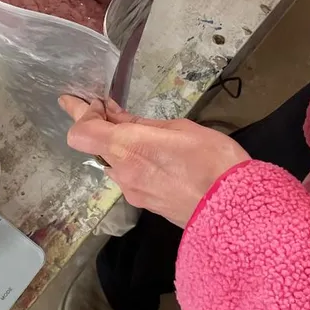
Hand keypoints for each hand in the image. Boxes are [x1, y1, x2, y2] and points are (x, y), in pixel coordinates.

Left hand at [59, 96, 249, 226]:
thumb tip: (116, 116)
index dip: (77, 114)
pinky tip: (155, 156)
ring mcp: (134, 192)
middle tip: (112, 109)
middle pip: (97, 148)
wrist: (235, 210)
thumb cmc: (213, 160)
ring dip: (120, 147)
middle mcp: (124, 173)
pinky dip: (134, 163)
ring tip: (142, 133)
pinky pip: (131, 178)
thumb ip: (142, 124)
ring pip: (115, 163)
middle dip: (103, 128)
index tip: (75, 100)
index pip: (82, 134)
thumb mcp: (180, 128)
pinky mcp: (146, 205)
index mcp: (128, 148)